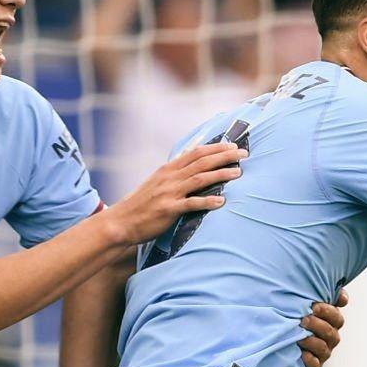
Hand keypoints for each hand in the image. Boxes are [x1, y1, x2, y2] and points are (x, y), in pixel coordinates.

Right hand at [103, 141, 243, 246]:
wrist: (122, 221)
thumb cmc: (142, 202)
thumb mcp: (158, 179)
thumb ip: (177, 166)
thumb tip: (193, 149)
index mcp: (169, 169)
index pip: (197, 152)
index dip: (217, 147)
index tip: (234, 145)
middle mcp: (170, 177)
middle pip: (202, 162)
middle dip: (225, 156)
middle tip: (244, 154)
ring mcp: (169, 193)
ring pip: (199, 179)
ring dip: (220, 175)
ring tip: (238, 173)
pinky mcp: (168, 210)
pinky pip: (191, 204)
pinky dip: (207, 202)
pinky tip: (221, 202)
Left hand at [298, 290, 346, 366]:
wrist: (279, 333)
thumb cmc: (296, 313)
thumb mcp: (308, 302)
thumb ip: (325, 296)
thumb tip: (343, 298)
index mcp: (331, 322)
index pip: (336, 318)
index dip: (328, 312)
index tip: (314, 306)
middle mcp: (330, 338)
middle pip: (330, 332)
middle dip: (317, 325)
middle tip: (303, 320)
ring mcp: (323, 352)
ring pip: (323, 348)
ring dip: (312, 341)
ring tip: (299, 336)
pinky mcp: (314, 365)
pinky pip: (315, 364)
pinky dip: (309, 359)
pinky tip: (301, 354)